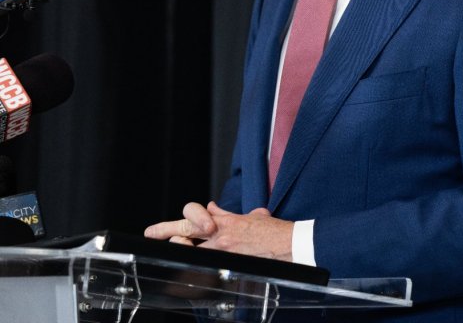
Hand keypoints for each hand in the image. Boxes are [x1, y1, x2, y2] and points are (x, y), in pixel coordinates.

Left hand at [145, 201, 293, 260]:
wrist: (290, 243)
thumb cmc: (276, 232)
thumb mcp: (253, 216)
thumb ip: (230, 215)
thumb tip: (215, 208)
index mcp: (228, 220)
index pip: (199, 213)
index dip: (186, 217)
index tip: (176, 223)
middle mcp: (221, 233)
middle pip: (187, 227)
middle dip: (167, 229)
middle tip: (152, 232)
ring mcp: (223, 249)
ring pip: (191, 249)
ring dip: (182, 249)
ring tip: (175, 247)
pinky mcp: (228, 263)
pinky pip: (205, 266)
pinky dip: (196, 269)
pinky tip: (186, 275)